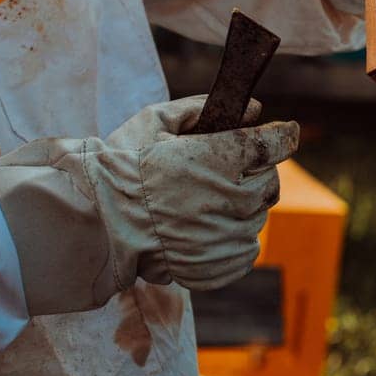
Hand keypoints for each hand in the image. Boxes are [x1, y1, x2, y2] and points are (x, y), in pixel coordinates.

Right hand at [0, 96, 298, 314]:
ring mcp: (228, 236)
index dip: (282, 137)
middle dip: (255, 174)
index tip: (281, 134)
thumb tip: (252, 109)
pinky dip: (232, 239)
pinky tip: (202, 230)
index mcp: (223, 156)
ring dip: (241, 209)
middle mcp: (234, 198)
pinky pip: (245, 250)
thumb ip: (202, 108)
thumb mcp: (154, 120)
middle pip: (270, 183)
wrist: (94, 225)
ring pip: (257, 218)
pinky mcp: (220, 266)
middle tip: (225, 173)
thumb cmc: (120, 168)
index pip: (277, 144)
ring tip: (202, 204)